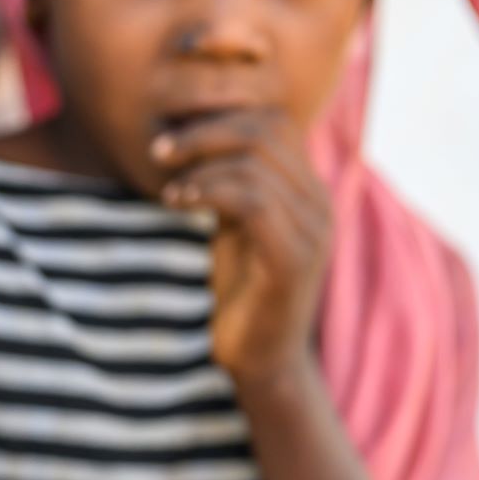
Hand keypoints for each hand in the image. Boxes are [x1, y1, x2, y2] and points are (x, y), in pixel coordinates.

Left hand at [150, 110, 330, 390]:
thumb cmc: (236, 295)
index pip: (274, 119)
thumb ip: (227, 184)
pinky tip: (178, 203)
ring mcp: (313, 229)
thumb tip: (190, 137)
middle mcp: (319, 202)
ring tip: (166, 188)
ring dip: (200, 164)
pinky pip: (253, 201)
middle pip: (267, 129)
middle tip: (159, 150)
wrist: (259, 364)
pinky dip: (209, 192)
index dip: (219, 115)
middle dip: (205, 131)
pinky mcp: (294, 258)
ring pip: (257, 161)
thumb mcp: (229, 228)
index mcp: (307, 189)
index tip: (171, 137)